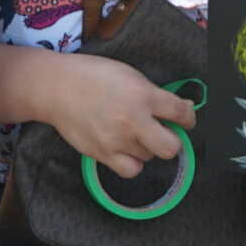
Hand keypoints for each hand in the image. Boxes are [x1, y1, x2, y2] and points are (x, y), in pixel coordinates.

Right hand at [42, 55, 195, 178]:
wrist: (56, 87)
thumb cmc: (93, 76)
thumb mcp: (129, 75)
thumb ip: (155, 93)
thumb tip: (183, 108)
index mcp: (143, 94)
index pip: (181, 113)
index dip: (188, 118)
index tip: (184, 119)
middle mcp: (133, 119)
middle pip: (171, 146)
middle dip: (171, 140)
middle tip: (162, 132)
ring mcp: (117, 139)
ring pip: (149, 157)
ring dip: (146, 147)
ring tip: (131, 133)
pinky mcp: (102, 153)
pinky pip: (131, 170)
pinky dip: (132, 163)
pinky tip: (125, 150)